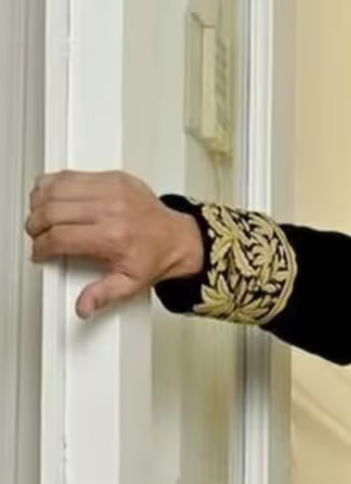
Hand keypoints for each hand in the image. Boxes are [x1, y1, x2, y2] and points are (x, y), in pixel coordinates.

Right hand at [26, 170, 203, 318]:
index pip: (59, 237)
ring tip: (42, 217)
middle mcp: (111, 210)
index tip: (41, 253)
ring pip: (56, 188)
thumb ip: (102, 294)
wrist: (179, 239)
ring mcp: (113, 190)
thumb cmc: (155, 257)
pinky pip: (71, 174)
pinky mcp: (115, 178)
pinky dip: (54, 185)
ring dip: (40, 203)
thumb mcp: (130, 284)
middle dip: (36, 226)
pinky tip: (54, 198)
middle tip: (39, 235)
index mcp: (112, 237)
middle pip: (52, 211)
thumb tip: (83, 307)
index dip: (42, 247)